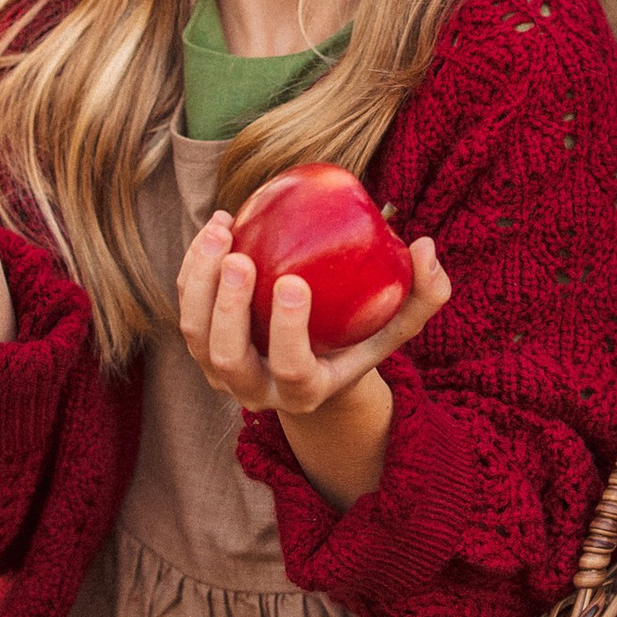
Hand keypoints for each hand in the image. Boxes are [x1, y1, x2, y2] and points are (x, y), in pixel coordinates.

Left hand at [175, 214, 450, 505]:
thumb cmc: (363, 335)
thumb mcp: (400, 323)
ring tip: (222, 230)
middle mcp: (256, 390)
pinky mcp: (202, 345)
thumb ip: (425, 292)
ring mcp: (222, 372)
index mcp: (305, 392)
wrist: (316, 363)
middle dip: (228, 309)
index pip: (291, 371)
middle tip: (240, 257)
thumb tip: (427, 247)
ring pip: (195, 335)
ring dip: (201, 282)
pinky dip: (195, 266)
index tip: (293, 282)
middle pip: (228, 360)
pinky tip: (219, 224)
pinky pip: (188, 305)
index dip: (286, 333)